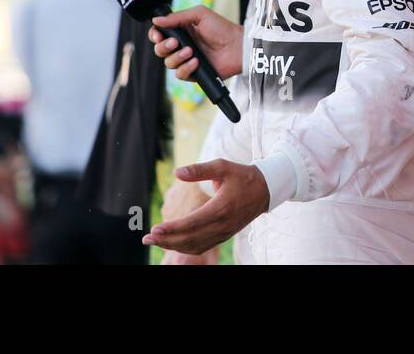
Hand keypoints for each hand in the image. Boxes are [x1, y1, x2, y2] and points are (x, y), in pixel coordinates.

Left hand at [142, 160, 268, 254]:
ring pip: (195, 245)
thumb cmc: (242, 176)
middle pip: (190, 238)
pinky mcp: (224, 236)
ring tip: (155, 241)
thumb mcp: (222, 166)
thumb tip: (177, 172)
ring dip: (173, 245)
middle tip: (147, 239)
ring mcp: (224, 233)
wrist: (266, 190)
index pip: (192, 223)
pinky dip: (186, 247)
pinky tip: (172, 243)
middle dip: (166, 240)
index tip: (155, 229)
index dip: (172, 228)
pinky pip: (202, 246)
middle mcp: (222, 225)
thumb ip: (199, 169)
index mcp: (221, 208)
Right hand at [149, 5, 242, 78]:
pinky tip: (196, 61)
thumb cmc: (222, 28)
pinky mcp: (193, 73)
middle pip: (160, 50)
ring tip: (191, 51)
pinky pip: (180, 74)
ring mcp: (187, 60)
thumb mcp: (199, 15)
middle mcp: (181, 45)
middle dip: (163, 47)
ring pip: (168, 63)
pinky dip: (186, 68)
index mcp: (181, 31)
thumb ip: (177, 17)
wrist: (237, 47)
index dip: (155, 36)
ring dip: (177, 57)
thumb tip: (156, 20)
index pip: (160, 34)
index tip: (158, 35)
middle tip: (175, 43)